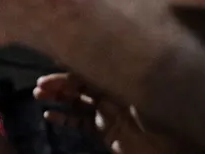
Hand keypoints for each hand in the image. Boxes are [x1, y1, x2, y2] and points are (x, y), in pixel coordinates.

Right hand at [34, 73, 177, 153]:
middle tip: (39, 87)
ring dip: (57, 98)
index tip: (49, 72)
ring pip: (75, 102)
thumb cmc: (154, 116)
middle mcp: (111, 93)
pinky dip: (63, 118)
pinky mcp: (104, 130)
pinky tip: (49, 116)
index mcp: (119, 80)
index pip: (87, 71)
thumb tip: (84, 60)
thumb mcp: (132, 91)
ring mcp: (106, 113)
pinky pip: (79, 122)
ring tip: (39, 97)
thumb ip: (108, 76)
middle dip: (58, 84)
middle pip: (78, 85)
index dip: (66, 71)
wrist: (165, 149)